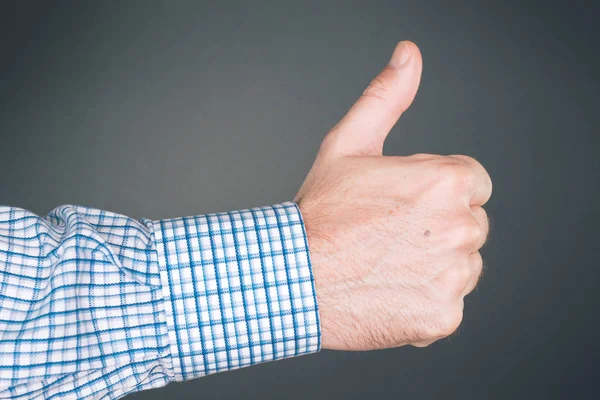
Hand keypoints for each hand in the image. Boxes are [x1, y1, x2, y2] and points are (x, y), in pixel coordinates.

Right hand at [294, 41, 491, 349]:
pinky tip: (388, 291)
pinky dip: (423, 303)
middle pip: (470, 224)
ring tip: (386, 263)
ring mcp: (453, 275)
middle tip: (388, 234)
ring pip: (463, 265)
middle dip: (438, 226)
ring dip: (434, 265)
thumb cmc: (318, 213)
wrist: (291, 277)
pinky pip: (448, 305)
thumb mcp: (348, 144)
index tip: (402, 204)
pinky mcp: (444, 316)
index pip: (473, 182)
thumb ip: (386, 97)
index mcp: (447, 180)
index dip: (434, 191)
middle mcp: (460, 226)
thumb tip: (408, 55)